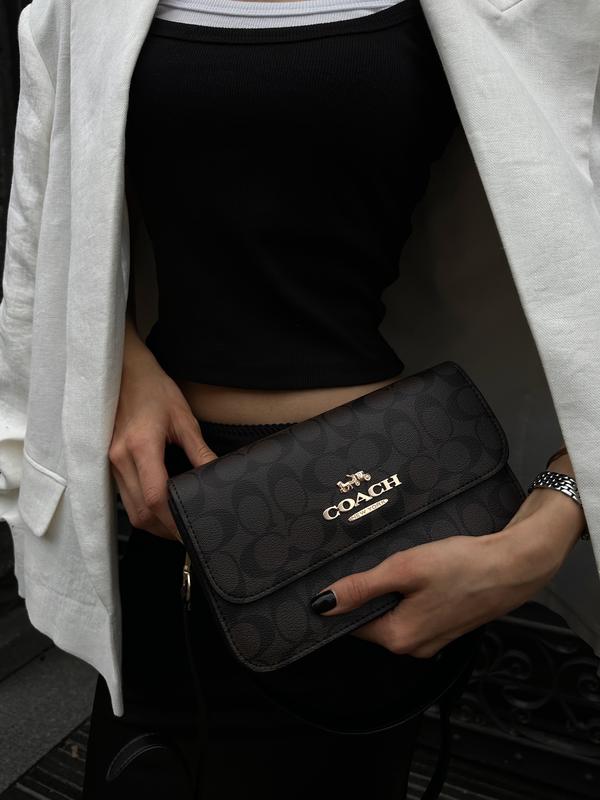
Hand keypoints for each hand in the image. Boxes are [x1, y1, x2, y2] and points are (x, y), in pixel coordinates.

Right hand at [109, 320, 216, 540]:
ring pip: (131, 510)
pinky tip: (161, 508)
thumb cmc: (154, 389)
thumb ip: (199, 451)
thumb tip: (217, 476)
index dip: (175, 520)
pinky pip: (125, 498)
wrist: (124, 372)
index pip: (156, 497)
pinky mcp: (109, 464)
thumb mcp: (183, 418)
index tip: (194, 528)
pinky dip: (143, 510)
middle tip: (190, 534)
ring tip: (178, 525)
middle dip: (167, 530)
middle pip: (142, 512)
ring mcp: (111, 462)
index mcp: (140, 446)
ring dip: (154, 524)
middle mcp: (120, 458)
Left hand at [311, 483, 585, 657]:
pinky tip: (422, 574)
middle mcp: (412, 648)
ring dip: (391, 592)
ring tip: (403, 565)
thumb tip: (323, 604)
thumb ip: (362, 588)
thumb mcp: (404, 570)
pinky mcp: (445, 628)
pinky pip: (413, 614)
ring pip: (393, 615)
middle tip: (380, 562)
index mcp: (397, 638)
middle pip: (372, 621)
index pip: (351, 624)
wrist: (513, 566)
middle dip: (369, 594)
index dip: (344, 598)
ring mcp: (431, 641)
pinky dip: (410, 595)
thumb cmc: (460, 566)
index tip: (346, 572)